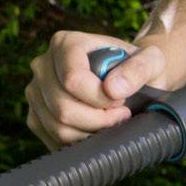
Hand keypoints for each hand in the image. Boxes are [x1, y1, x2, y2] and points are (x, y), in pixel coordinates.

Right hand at [24, 30, 162, 147]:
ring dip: (89, 133)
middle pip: (62, 108)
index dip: (100, 100)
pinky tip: (96, 131)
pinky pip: (51, 138)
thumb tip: (113, 90)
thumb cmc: (137, 69)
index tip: (122, 101)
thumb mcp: (151, 61)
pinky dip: (77, 142)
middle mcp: (43, 65)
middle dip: (97, 121)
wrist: (125, 80)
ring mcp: (34, 91)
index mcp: (65, 44)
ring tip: (110, 123)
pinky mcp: (35, 114)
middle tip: (120, 116)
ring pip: (57, 127)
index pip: (73, 81)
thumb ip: (139, 70)